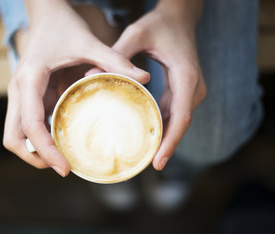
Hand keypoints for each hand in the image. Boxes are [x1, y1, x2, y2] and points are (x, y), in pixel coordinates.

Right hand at [3, 0, 149, 176]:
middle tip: (63, 166)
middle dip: (34, 157)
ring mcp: (21, 94)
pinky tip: (64, 140)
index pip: (30, 125)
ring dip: (36, 151)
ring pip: (18, 135)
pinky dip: (42, 138)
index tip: (64, 168)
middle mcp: (18, 90)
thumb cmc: (63, 25)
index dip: (45, 151)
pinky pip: (29, 125)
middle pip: (13, 138)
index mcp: (29, 79)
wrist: (47, 12)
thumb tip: (144, 78)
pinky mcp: (28, 95)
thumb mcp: (88, 41)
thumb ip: (114, 60)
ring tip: (65, 159)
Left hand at [89, 0, 205, 169]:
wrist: (180, 16)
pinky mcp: (184, 90)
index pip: (181, 117)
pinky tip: (147, 136)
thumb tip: (89, 76)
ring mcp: (191, 90)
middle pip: (180, 125)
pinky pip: (174, 114)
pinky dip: (162, 126)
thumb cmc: (160, 24)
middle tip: (143, 166)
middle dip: (165, 146)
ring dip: (163, 139)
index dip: (170, 142)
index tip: (158, 163)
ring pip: (178, 122)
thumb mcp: (137, 35)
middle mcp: (194, 86)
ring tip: (144, 157)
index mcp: (186, 75)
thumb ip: (117, 55)